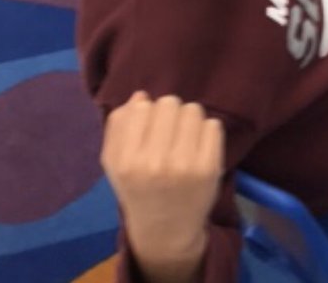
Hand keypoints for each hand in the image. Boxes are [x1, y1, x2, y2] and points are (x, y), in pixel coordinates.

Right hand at [101, 92, 223, 273]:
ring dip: (189, 120)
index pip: (143, 107)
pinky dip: (206, 132)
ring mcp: (185, 166)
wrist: (165, 230)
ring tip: (183, 139)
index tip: (150, 127)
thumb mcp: (114, 163)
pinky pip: (213, 125)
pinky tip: (197, 148)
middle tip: (169, 133)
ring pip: (193, 110)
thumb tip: (141, 96)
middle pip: (170, 103)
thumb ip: (119, 126)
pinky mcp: (211, 168)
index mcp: (127, 161)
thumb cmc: (137, 190)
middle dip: (170, 114)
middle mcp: (155, 163)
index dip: (148, 112)